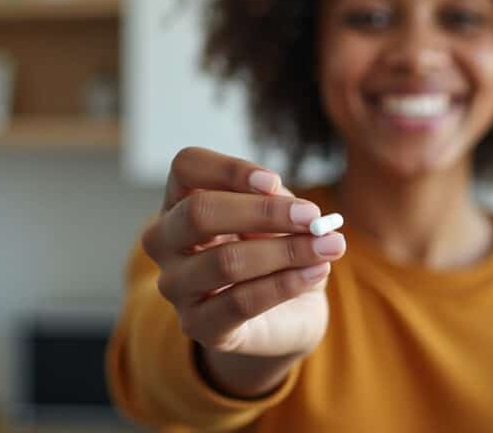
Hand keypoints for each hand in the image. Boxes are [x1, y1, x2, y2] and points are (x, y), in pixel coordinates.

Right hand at [142, 147, 344, 357]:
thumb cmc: (274, 251)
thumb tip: (289, 205)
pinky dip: (285, 284)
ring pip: (225, 261)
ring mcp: (175, 285)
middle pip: (199, 212)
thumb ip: (277, 204)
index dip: (229, 169)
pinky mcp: (197, 325)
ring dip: (287, 250)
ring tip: (329, 246)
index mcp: (180, 200)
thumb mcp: (278, 218)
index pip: (186, 167)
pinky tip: (317, 271)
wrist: (283, 315)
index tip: (274, 182)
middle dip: (264, 212)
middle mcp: (164, 240)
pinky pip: (240, 302)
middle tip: (313, 217)